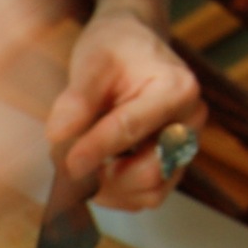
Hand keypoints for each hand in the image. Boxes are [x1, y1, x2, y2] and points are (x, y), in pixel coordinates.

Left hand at [46, 7, 204, 210]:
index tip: (68, 163)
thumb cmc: (114, 49)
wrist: (132, 49)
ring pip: (150, 192)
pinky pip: (145, 198)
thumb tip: (58, 134)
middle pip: (149, 172)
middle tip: (68, 162)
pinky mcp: (171, 168)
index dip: (95, 149)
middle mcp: (189, 123)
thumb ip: (77, 98)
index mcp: (177, 89)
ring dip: (110, 188)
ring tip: (82, 164)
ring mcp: (183, 149)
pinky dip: (117, 194)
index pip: (131, 128)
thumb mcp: (92, 60)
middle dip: (104, 174)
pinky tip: (96, 170)